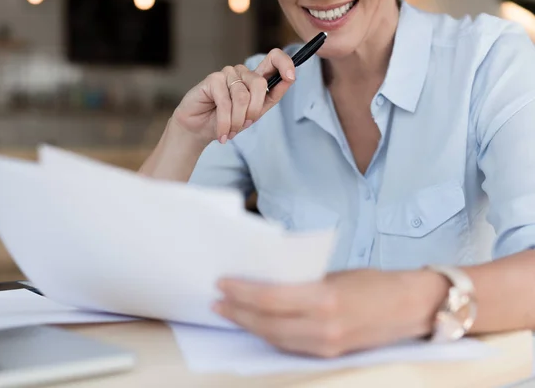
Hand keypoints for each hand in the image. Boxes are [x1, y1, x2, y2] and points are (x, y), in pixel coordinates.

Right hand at [171, 49, 295, 144]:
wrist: (199, 131)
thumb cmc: (227, 121)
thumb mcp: (254, 113)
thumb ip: (270, 97)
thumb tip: (289, 79)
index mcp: (255, 79)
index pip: (274, 59)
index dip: (285, 63)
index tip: (291, 77)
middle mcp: (242, 73)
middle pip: (260, 84)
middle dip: (254, 111)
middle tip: (244, 125)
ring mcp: (227, 74)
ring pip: (242, 97)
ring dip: (237, 121)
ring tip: (230, 130)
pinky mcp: (212, 79)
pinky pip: (225, 103)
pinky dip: (224, 123)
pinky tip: (221, 132)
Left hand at [213, 269, 447, 357]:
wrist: (411, 307)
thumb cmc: (375, 281)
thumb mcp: (335, 274)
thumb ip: (302, 281)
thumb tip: (268, 281)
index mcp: (325, 298)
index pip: (270, 299)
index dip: (241, 293)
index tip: (222, 284)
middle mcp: (323, 327)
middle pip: (267, 323)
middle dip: (237, 312)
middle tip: (217, 301)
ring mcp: (326, 345)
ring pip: (275, 338)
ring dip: (249, 326)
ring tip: (229, 313)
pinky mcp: (330, 354)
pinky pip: (290, 346)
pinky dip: (270, 335)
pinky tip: (257, 325)